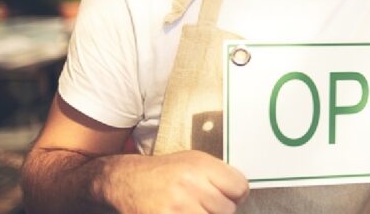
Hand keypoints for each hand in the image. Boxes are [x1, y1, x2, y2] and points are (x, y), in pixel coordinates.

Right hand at [105, 150, 248, 212]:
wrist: (127, 180)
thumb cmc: (164, 171)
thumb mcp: (193, 161)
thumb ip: (218, 173)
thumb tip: (241, 191)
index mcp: (200, 166)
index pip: (240, 187)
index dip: (237, 194)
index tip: (230, 195)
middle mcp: (190, 184)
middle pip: (228, 209)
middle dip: (221, 209)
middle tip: (207, 205)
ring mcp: (178, 206)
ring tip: (196, 210)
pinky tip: (187, 213)